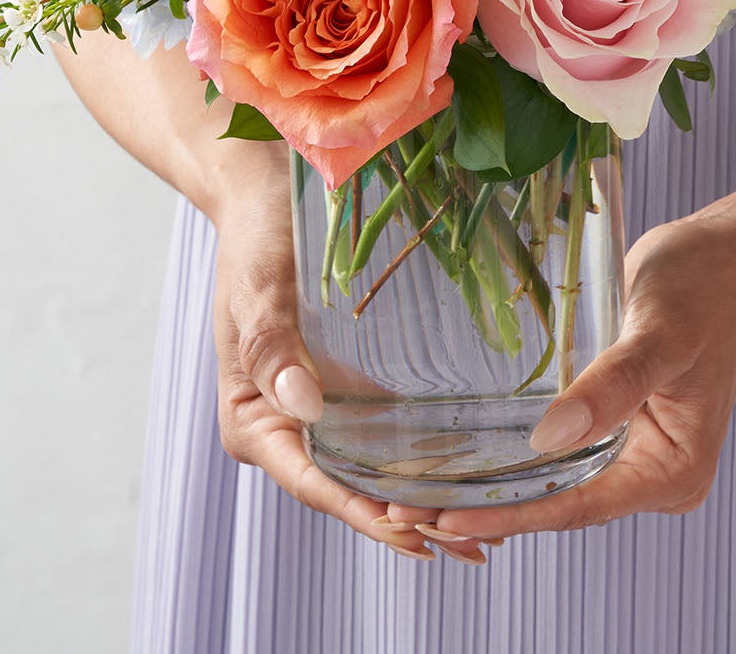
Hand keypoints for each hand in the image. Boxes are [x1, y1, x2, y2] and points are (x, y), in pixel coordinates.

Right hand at [210, 174, 493, 565]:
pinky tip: (466, 470)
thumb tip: (305, 408)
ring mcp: (317, 408)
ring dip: (418, 498)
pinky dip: (417, 456)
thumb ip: (272, 347)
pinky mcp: (345, 384)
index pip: (313, 482)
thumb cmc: (256, 237)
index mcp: (252, 419)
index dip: (365, 512)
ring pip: (369, 469)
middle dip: (404, 521)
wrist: (265, 192)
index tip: (416, 533)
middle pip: (346, 488)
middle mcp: (284, 425)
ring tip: (483, 526)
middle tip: (472, 543)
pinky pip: (382, 432)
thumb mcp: (257, 288)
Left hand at [392, 208, 735, 540]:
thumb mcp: (659, 335)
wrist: (729, 255)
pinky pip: (562, 447)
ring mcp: (636, 448)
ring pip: (556, 478)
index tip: (442, 519)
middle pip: (560, 501)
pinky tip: (465, 450)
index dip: (507, 516)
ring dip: (497, 483)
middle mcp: (653, 473)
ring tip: (422, 487)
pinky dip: (516, 452)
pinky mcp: (618, 420)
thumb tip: (548, 440)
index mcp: (671, 472)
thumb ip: (610, 386)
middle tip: (407, 506)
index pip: (575, 506)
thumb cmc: (701, 287)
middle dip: (490, 508)